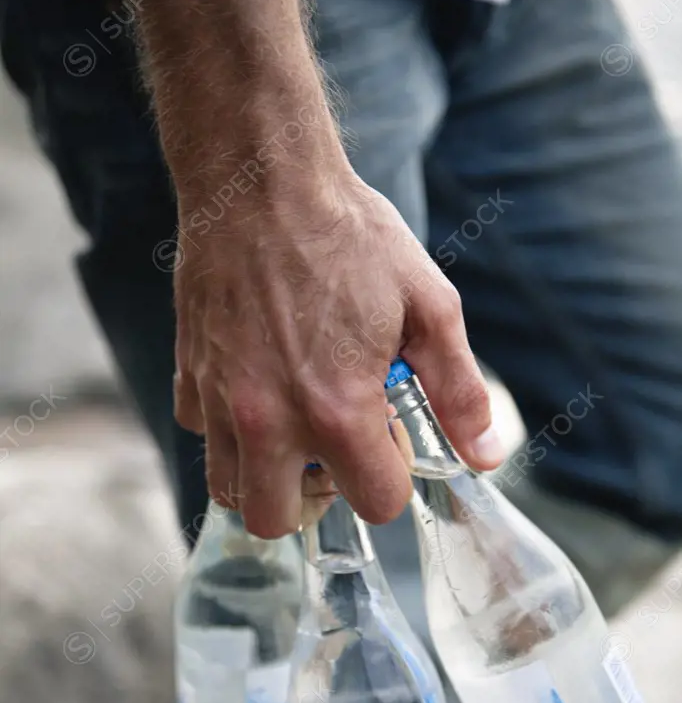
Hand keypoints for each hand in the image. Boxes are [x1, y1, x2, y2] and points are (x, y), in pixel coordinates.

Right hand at [174, 170, 503, 537]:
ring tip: (293, 427)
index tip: (387, 435)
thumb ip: (458, 391)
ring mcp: (221, 402)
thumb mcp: (429, 306)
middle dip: (316, 500)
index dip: (390, 479)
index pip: (375, 504)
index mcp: (338, 410)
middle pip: (280, 522)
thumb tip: (485, 456)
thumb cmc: (350, 237)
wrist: (262, 180)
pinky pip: (203, 435)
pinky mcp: (188, 376)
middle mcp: (269, 421)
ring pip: (230, 491)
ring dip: (266, 476)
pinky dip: (229, 428)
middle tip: (333, 450)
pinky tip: (256, 386)